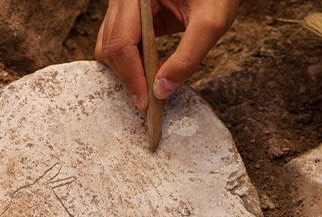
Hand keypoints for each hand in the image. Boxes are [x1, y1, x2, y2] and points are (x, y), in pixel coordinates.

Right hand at [95, 0, 238, 109]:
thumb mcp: (211, 23)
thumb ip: (188, 58)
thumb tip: (161, 91)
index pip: (122, 41)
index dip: (131, 75)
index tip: (145, 102)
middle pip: (111, 47)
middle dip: (130, 76)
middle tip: (155, 96)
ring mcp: (123, 6)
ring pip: (111, 48)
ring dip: (131, 70)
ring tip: (158, 78)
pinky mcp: (129, 16)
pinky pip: (120, 44)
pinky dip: (134, 62)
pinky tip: (155, 66)